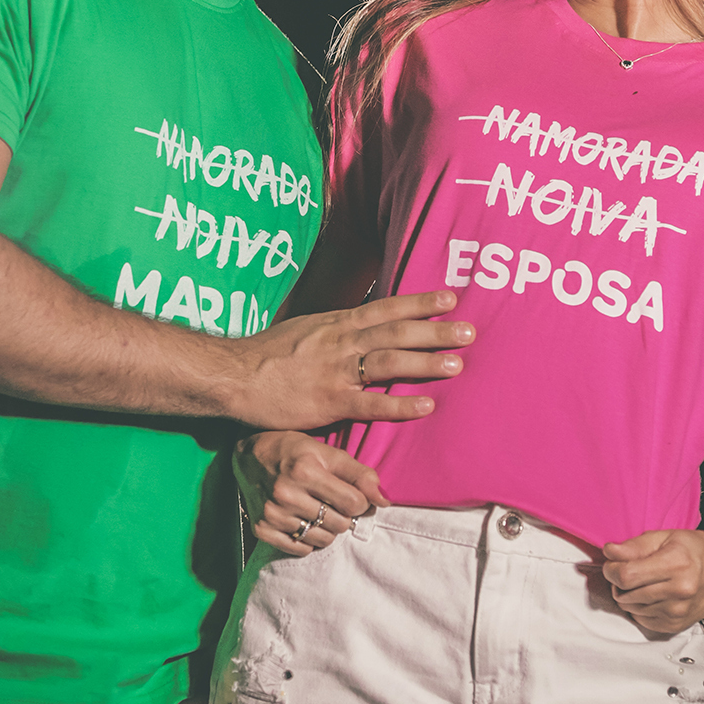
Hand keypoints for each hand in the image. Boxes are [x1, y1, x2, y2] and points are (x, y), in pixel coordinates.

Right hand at [229, 289, 473, 430]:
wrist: (234, 374)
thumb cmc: (267, 354)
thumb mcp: (305, 329)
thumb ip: (335, 330)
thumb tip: (360, 326)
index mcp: (337, 324)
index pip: (386, 307)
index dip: (420, 303)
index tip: (451, 298)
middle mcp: (341, 342)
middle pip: (396, 332)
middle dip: (435, 331)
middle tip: (469, 331)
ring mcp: (335, 371)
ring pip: (389, 362)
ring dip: (425, 362)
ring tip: (457, 364)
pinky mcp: (328, 401)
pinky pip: (370, 403)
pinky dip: (399, 404)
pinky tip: (426, 405)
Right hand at [235, 432, 387, 556]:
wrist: (249, 456)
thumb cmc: (294, 451)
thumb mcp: (327, 453)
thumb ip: (359, 474)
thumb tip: (385, 500)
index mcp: (305, 470)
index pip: (354, 503)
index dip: (361, 501)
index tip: (355, 495)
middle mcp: (286, 493)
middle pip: (340, 524)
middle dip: (345, 515)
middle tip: (334, 502)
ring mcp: (272, 513)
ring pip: (323, 540)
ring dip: (328, 529)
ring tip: (319, 510)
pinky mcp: (262, 529)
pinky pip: (301, 550)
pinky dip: (308, 540)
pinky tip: (303, 520)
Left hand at [601, 528, 703, 634]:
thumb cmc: (694, 549)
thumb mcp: (664, 536)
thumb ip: (635, 546)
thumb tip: (609, 552)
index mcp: (675, 564)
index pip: (627, 575)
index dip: (611, 569)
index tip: (612, 563)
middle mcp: (679, 591)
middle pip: (626, 594)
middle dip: (617, 582)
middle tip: (626, 570)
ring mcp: (678, 612)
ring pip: (631, 608)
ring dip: (627, 595)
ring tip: (640, 581)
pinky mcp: (676, 625)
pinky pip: (642, 620)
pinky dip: (639, 608)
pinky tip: (650, 594)